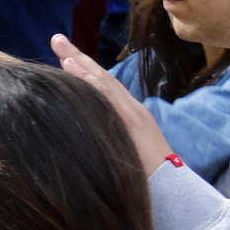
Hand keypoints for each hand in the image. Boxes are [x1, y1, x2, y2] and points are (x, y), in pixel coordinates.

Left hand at [55, 35, 178, 170]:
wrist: (172, 190)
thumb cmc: (145, 180)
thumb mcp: (121, 153)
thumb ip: (108, 139)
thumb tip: (84, 137)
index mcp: (128, 116)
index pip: (102, 87)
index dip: (83, 71)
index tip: (63, 57)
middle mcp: (131, 110)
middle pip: (101, 77)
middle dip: (78, 58)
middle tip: (56, 39)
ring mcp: (133, 114)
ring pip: (104, 83)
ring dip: (82, 64)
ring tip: (63, 49)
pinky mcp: (133, 122)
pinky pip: (109, 97)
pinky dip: (92, 81)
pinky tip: (74, 69)